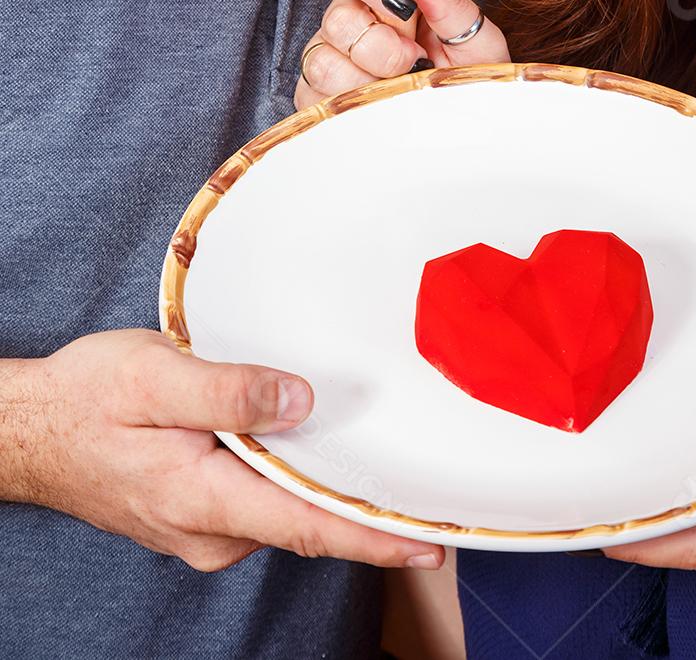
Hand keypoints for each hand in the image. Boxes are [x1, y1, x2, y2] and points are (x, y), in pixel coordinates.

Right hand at [6, 329, 443, 572]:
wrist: (28, 428)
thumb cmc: (86, 396)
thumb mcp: (154, 374)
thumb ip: (230, 390)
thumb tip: (300, 401)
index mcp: (202, 498)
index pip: (306, 526)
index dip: (373, 536)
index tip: (428, 542)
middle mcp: (209, 530)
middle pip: (306, 521)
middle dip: (368, 509)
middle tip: (433, 491)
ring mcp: (202, 528)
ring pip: (284, 510)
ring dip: (328, 487)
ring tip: (383, 458)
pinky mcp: (198, 514)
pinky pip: (261, 501)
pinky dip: (294, 480)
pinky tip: (315, 447)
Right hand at [295, 0, 509, 107]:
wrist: (468, 128)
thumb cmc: (469, 77)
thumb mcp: (474, 38)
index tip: (405, 1)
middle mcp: (355, 19)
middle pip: (337, 15)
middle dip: (380, 43)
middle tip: (414, 58)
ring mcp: (334, 58)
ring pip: (322, 57)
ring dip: (367, 78)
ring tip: (401, 86)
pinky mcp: (320, 96)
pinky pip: (311, 93)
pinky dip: (349, 101)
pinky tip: (378, 104)